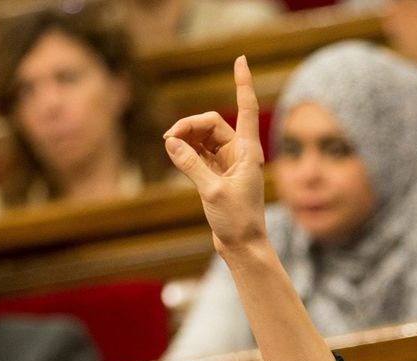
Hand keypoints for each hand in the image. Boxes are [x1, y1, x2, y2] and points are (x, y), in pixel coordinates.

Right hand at [164, 56, 267, 257]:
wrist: (243, 246)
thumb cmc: (238, 221)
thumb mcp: (212, 191)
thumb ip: (190, 165)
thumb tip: (170, 142)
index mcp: (248, 151)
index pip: (246, 108)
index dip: (242, 83)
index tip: (240, 59)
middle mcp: (240, 153)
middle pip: (212, 123)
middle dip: (190, 125)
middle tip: (168, 138)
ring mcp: (228, 164)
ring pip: (203, 138)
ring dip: (185, 137)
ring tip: (169, 147)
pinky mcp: (217, 176)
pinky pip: (198, 154)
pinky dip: (185, 151)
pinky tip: (173, 153)